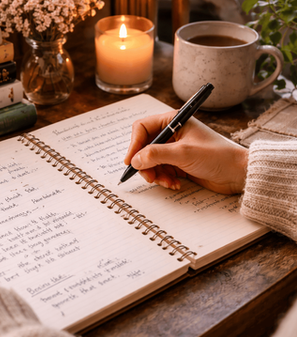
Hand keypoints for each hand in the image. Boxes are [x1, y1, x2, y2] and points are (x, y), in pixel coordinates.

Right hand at [124, 110, 247, 193]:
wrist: (238, 173)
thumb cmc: (217, 156)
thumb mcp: (183, 153)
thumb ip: (155, 155)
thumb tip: (135, 160)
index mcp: (174, 121)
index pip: (142, 128)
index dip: (134, 145)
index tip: (130, 161)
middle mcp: (172, 133)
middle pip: (144, 147)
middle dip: (145, 164)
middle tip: (150, 177)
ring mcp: (174, 150)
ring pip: (151, 162)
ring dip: (156, 175)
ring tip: (167, 182)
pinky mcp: (178, 164)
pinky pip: (161, 171)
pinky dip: (164, 179)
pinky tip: (175, 184)